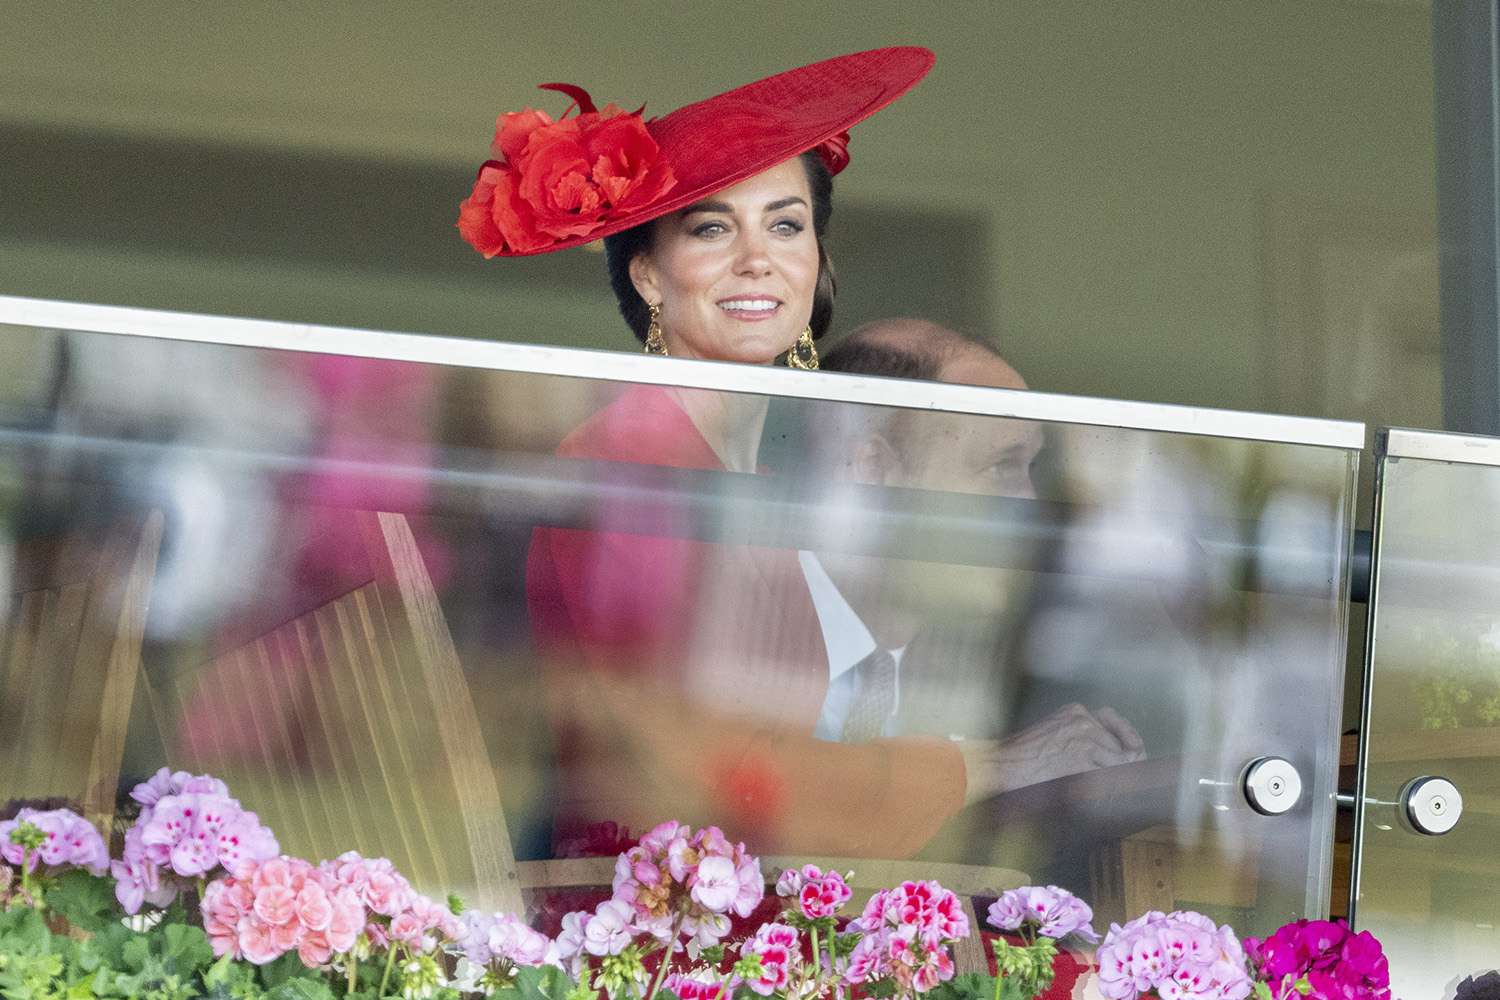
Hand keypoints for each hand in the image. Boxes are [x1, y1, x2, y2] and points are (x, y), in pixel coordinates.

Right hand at [956, 703, 1145, 805]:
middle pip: (1119, 740)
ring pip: (1118, 757)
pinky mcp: (1083, 754)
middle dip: (1126, 758)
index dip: (1126, 735)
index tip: (1135, 749)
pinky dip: (1114, 782)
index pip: (1110, 718)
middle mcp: (1082, 718)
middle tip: (1132, 772)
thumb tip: (1112, 754)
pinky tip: (1109, 790)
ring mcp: (1084, 735)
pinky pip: (1111, 771)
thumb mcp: (1053, 734)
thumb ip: (1079, 736)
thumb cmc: (1023, 755)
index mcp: (1074, 711)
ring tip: (1117, 787)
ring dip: (1119, 774)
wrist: (1005, 763)